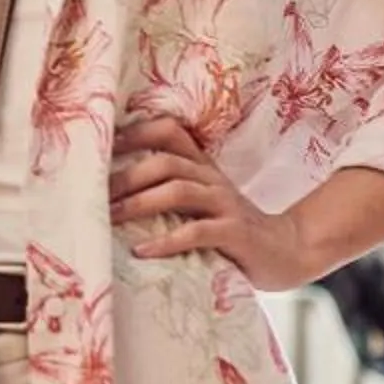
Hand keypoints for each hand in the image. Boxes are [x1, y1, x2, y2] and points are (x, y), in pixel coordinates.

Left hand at [110, 117, 320, 291]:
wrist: (289, 250)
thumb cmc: (232, 228)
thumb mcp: (203, 202)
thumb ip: (170, 191)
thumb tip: (111, 192)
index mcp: (202, 167)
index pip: (169, 131)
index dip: (135, 132)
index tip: (99, 145)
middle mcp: (212, 179)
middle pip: (165, 163)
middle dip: (125, 176)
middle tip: (94, 196)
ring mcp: (226, 205)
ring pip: (178, 191)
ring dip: (139, 204)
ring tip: (110, 218)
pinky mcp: (235, 234)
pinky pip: (197, 232)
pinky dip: (166, 241)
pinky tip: (142, 252)